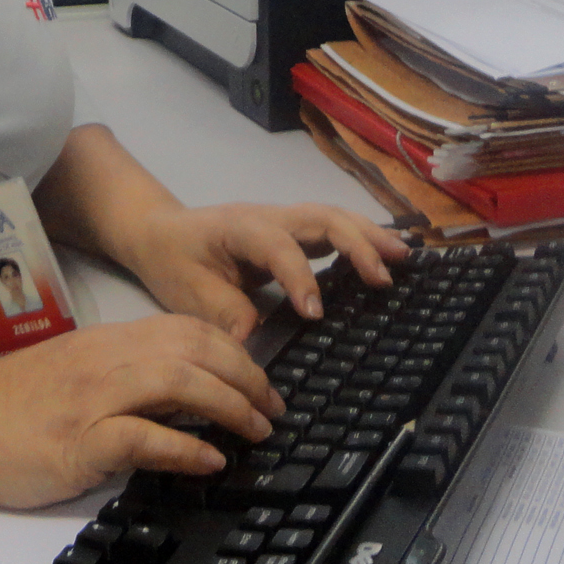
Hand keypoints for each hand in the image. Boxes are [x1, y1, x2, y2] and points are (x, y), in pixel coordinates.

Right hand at [0, 316, 284, 508]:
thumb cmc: (11, 407)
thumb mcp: (73, 373)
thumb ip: (124, 374)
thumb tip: (185, 394)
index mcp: (106, 341)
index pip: (186, 329)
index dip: (236, 352)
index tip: (260, 383)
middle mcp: (104, 360)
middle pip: (194, 349)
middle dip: (247, 377)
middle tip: (272, 409)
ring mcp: (92, 399)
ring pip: (179, 382)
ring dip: (229, 406)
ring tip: (255, 431)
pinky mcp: (79, 442)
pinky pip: (144, 437)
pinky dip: (186, 448)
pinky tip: (210, 461)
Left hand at [121, 202, 410, 340]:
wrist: (158, 233)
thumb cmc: (173, 261)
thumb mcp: (189, 295)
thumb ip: (226, 317)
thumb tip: (257, 347)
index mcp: (237, 228)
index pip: (276, 246)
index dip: (299, 276)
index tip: (315, 314)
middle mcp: (266, 216)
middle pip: (319, 218)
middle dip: (355, 244)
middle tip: (386, 277)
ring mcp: (282, 220)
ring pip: (332, 217)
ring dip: (369, 235)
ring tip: (405, 258)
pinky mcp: (292, 231)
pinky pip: (332, 228)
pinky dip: (362, 238)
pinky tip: (387, 256)